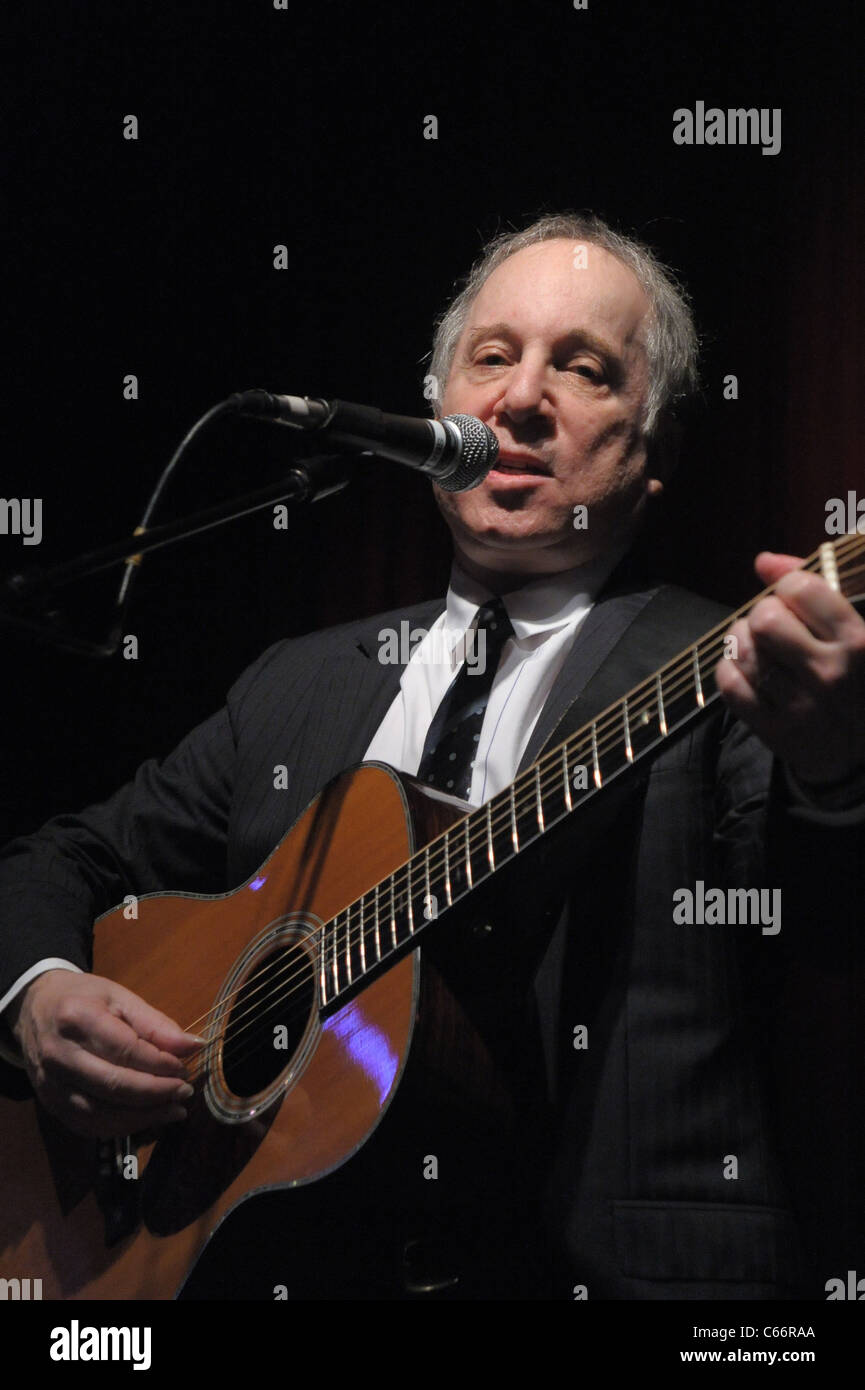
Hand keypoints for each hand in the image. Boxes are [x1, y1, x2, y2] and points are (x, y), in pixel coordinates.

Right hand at [9, 969, 202, 1138]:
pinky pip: (86, 1125)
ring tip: (173, 1110)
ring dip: (142, 1117)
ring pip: (99, 1114)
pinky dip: (120, 1128)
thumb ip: (155, 1024)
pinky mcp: (49, 1102)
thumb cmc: (83, 999)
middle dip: (156, 1093)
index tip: (184, 1067)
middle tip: (185, 1091)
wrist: (35, 1008)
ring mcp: (50, 1083)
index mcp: (78, 1018)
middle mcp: (59, 1054)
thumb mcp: (120, 998)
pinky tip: (145, 1119)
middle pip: (113, 1085)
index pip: (125, 1050)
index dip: (160, 1063)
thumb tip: (193, 1046)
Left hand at [715, 551, 864, 786]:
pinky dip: (731, 670)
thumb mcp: (859, 632)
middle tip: (774, 625)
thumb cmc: (861, 681)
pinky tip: (747, 669)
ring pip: (743, 651)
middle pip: (765, 619)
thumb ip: (818, 589)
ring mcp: (802, 707)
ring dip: (743, 640)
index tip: (793, 598)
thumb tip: (764, 561)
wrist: (864, 754)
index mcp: (860, 642)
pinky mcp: (777, 733)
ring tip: (759, 646)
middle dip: (763, 614)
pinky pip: (730, 686)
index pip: (800, 588)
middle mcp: (831, 674)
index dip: (788, 585)